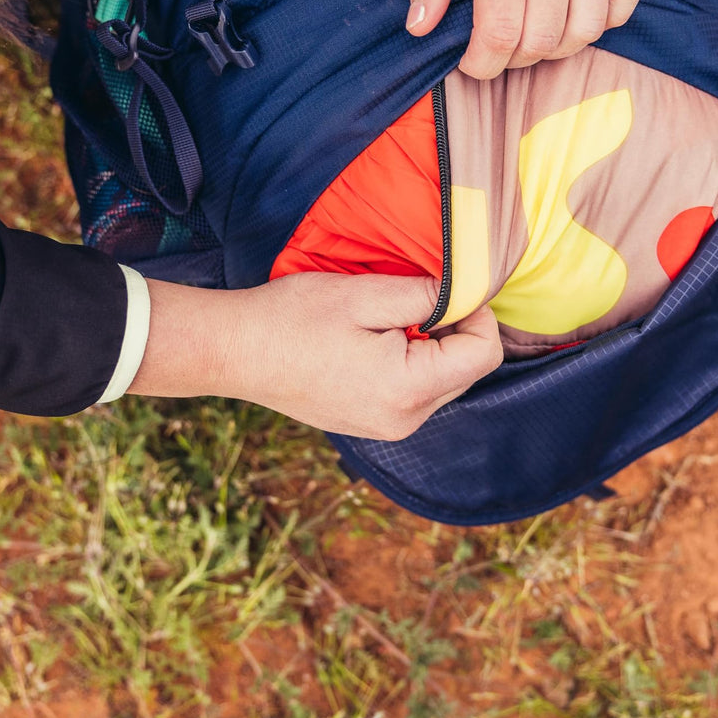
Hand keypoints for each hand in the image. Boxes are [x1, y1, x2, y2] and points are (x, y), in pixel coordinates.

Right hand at [130, 273, 502, 440]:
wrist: (233, 352)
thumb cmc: (293, 319)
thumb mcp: (366, 294)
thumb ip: (427, 294)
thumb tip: (469, 292)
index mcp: (409, 390)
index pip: (484, 354)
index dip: (478, 314)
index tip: (449, 288)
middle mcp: (405, 421)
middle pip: (466, 372)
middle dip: (453, 331)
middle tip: (416, 298)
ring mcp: (388, 429)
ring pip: (442, 383)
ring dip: (430, 347)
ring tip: (387, 320)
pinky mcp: (372, 425)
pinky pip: (414, 393)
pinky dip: (409, 364)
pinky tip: (372, 342)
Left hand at [406, 0, 649, 79]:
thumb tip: (421, 28)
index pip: (501, 32)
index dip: (482, 63)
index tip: (470, 60)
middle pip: (543, 40)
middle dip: (513, 58)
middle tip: (495, 44)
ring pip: (587, 29)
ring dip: (557, 46)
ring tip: (532, 33)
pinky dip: (607, 17)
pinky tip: (577, 12)